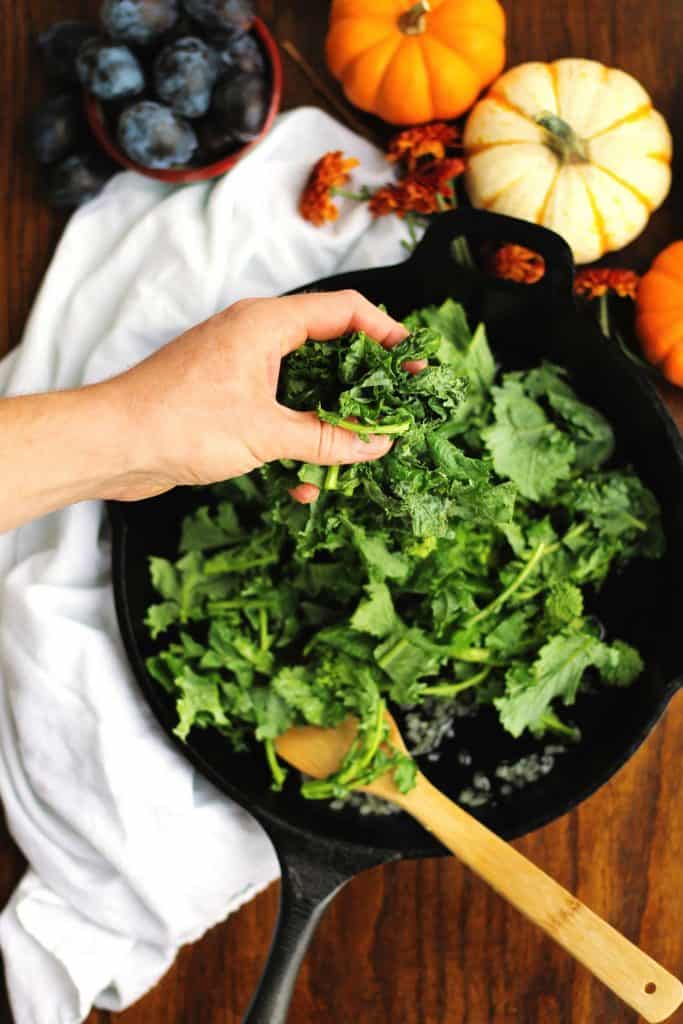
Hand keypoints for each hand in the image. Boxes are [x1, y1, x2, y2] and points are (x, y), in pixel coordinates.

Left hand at [103, 290, 409, 501]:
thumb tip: (377, 444)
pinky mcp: (226, 401)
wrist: (111, 445)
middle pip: (329, 351)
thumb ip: (327, 438)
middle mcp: (255, 338)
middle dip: (362, 388)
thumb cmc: (180, 422)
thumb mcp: (266, 433)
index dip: (386, 332)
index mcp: (266, 324)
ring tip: (355, 457)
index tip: (413, 363)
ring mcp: (239, 370)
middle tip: (395, 413)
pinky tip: (302, 485)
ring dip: (328, 425)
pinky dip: (294, 444)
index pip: (344, 311)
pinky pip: (277, 415)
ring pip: (304, 391)